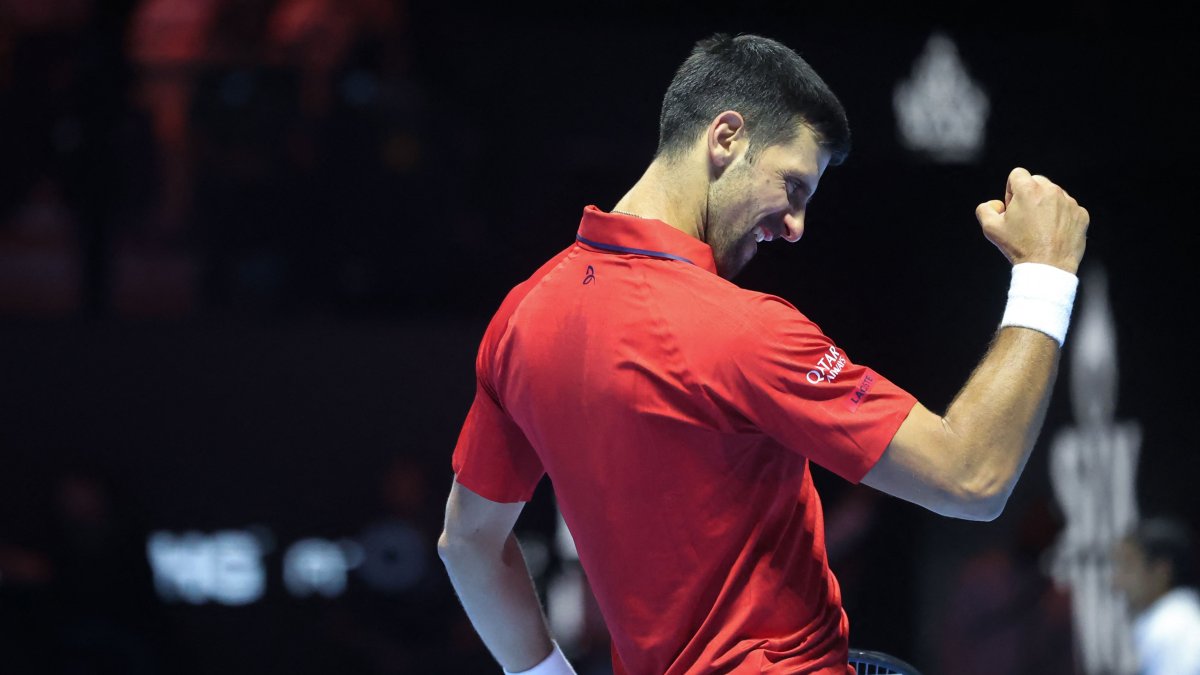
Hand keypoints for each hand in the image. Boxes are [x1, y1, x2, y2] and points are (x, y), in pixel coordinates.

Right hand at [975, 167, 1089, 273]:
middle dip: (1029, 195)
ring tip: (1040, 229)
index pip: (1017, 174)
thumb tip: (995, 204)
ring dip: (1046, 206)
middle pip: (1037, 182)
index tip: (1012, 208)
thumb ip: (985, 209)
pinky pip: (1068, 209)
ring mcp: (1069, 202)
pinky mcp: (1081, 214)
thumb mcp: (990, 229)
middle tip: (1025, 219)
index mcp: (1028, 190)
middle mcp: (1051, 191)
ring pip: (1054, 195)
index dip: (1011, 191)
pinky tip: (1053, 234)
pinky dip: (1061, 217)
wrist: (1047, 267)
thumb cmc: (1019, 248)